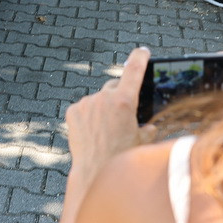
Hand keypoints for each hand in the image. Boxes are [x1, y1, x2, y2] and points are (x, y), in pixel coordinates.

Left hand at [63, 47, 155, 180]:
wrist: (95, 172)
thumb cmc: (121, 158)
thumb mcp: (142, 141)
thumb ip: (147, 128)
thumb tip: (148, 127)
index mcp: (125, 101)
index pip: (134, 70)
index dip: (139, 58)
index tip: (142, 51)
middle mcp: (104, 97)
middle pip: (114, 87)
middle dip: (119, 96)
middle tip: (121, 116)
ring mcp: (86, 103)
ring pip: (98, 99)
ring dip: (103, 109)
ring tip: (105, 131)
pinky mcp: (73, 111)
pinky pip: (85, 108)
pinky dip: (89, 116)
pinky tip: (92, 132)